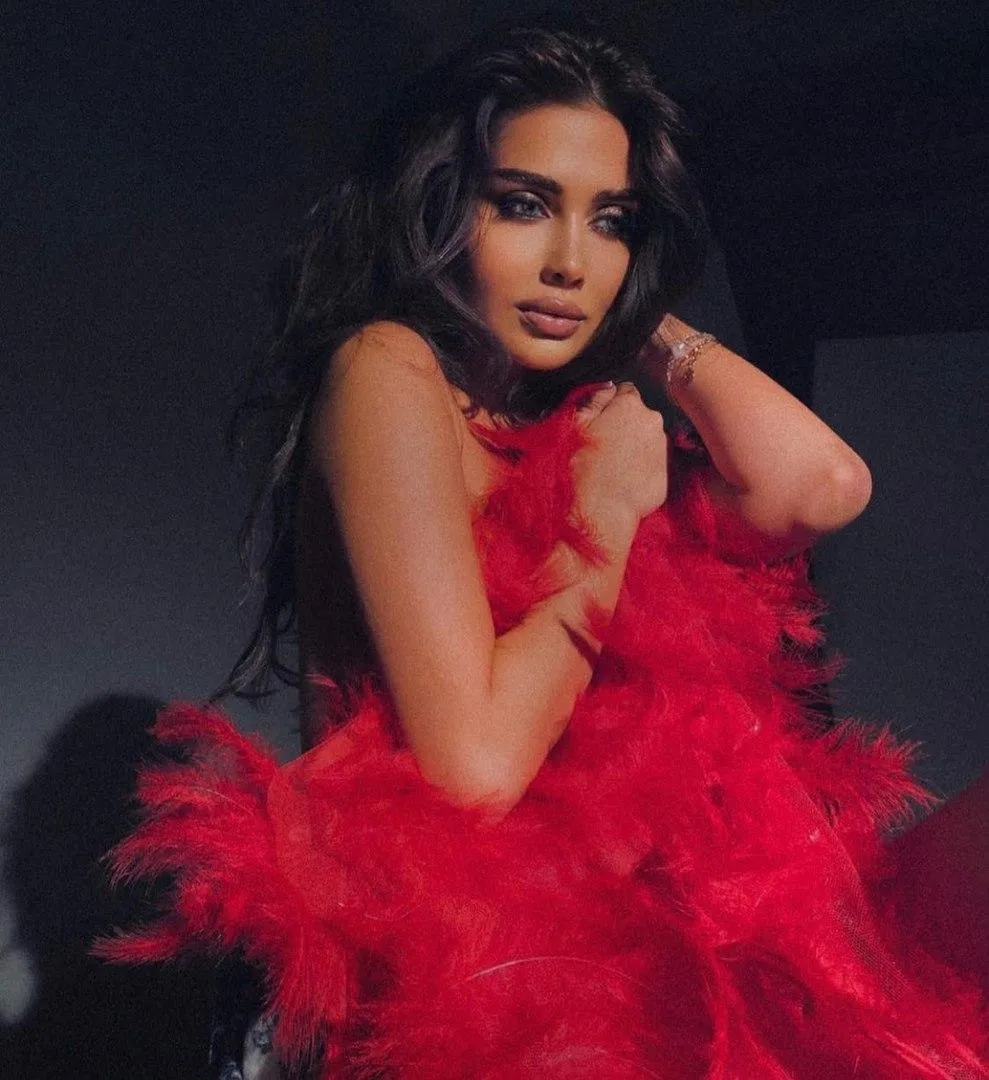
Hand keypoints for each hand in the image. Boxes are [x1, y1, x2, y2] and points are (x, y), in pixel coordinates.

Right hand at [573, 382, 667, 535]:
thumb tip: (609, 387)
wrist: (601, 510)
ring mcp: (663, 448)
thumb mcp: (576, 423)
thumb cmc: (582, 465)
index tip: (601, 422)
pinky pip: (653, 464)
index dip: (611, 406)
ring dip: (636, 446)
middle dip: (627, 425)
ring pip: (648, 439)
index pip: (626, 392)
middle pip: (640, 416)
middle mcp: (653, 421)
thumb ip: (596, 398)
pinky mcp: (667, 474)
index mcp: (630, 405)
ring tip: (616, 466)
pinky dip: (642, 468)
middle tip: (606, 445)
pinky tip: (626, 480)